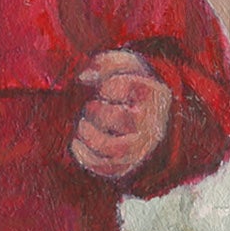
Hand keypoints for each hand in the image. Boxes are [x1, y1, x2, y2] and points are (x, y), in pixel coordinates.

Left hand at [70, 51, 173, 181]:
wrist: (148, 114)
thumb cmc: (131, 85)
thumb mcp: (124, 65)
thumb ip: (105, 62)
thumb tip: (84, 77)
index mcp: (152, 94)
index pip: (127, 89)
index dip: (107, 87)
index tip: (103, 89)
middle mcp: (151, 124)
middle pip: (119, 118)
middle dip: (95, 110)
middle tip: (90, 107)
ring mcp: (140, 148)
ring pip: (113, 148)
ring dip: (88, 135)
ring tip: (82, 126)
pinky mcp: (126, 165)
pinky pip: (106, 168)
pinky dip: (85, 157)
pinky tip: (77, 142)